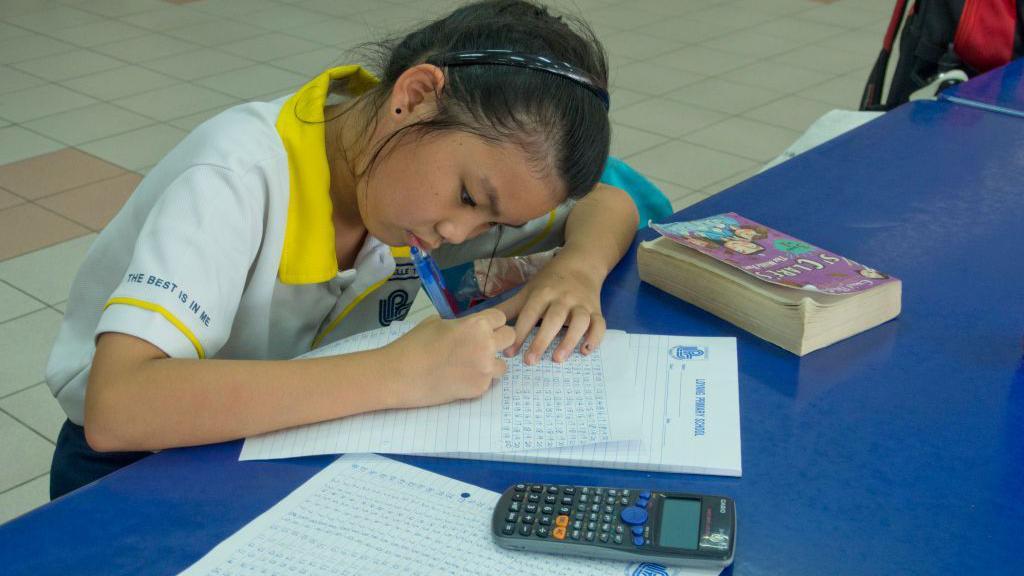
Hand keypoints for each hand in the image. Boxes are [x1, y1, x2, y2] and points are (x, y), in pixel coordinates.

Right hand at [382, 308, 514, 407]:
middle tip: (480, 347)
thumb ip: (459, 324)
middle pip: (510, 338)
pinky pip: (488, 382)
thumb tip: (465, 329)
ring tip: (469, 366)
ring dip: (491, 364)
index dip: (491, 323)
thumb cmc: (414, 344)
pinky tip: (459, 379)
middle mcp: (487, 345)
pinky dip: (477, 380)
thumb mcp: (436, 322)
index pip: (501, 318)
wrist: (400, 375)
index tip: (482, 329)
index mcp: (476, 324)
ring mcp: (485, 369)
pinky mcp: (480, 388)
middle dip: (498, 341)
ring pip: (503, 364)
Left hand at [494, 257, 605, 364]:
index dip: (520, 333)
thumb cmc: (550, 281)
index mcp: (543, 292)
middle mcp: (563, 298)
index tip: (510, 353)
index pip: (530, 314)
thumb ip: (510, 308)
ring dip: (570, 340)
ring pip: (579, 322)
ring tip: (558, 359)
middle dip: (542, 340)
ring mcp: (582, 304)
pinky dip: (595, 338)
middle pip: (554, 319)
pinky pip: (599, 325)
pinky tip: (585, 352)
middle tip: (530, 361)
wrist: (581, 263)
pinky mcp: (596, 310)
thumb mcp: (528, 290)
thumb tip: (485, 322)